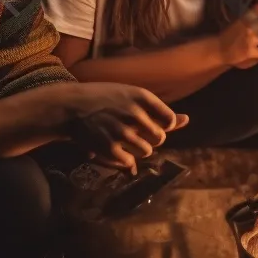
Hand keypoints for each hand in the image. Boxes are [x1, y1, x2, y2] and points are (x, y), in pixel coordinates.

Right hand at [68, 83, 187, 174]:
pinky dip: (123, 159)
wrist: (69, 107)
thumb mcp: (131, 95)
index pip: (169, 120)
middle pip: (159, 138)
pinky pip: (129, 162)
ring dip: (138, 150)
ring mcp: (122, 131)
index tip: (154, 126)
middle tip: (135, 134)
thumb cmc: (103, 98)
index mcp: (141, 97)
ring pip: (146, 151)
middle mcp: (134, 113)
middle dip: (150, 139)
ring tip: (123, 141)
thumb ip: (159, 110)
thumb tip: (187, 120)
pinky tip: (114, 149)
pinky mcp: (109, 147)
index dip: (164, 126)